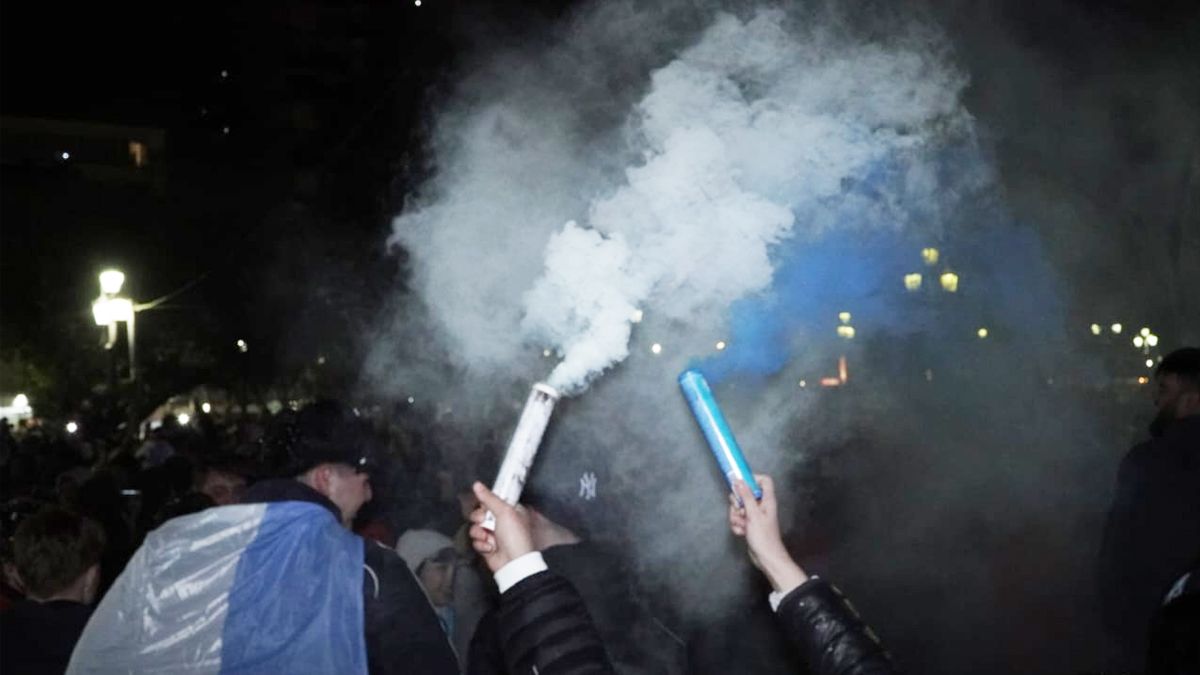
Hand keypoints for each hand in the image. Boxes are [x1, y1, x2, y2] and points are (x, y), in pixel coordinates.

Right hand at [468, 481, 534, 572]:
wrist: (513, 562)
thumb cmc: (515, 536)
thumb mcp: (504, 511)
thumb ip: (489, 498)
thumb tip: (477, 485)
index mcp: (510, 510)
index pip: (491, 501)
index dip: (485, 503)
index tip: (484, 506)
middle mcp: (501, 521)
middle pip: (480, 513)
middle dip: (479, 518)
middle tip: (484, 521)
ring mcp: (493, 534)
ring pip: (475, 527)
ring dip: (479, 533)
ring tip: (488, 538)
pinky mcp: (487, 546)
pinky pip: (476, 541)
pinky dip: (481, 544)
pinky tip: (490, 548)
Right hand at [729, 474, 807, 593]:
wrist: (766, 558)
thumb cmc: (764, 537)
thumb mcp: (753, 514)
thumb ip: (746, 496)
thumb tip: (739, 481)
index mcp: (767, 500)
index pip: (763, 480)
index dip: (752, 479)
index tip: (740, 484)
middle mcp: (761, 505)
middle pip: (745, 494)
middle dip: (738, 503)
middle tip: (740, 511)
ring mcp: (755, 515)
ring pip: (739, 507)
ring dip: (736, 517)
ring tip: (742, 525)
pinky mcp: (749, 524)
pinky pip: (738, 519)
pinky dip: (737, 525)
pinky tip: (742, 532)